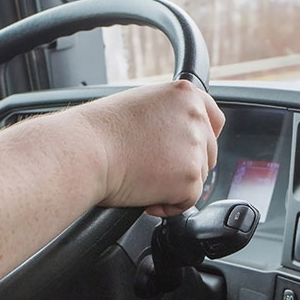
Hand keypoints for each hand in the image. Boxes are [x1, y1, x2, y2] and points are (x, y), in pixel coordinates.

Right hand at [71, 81, 224, 216]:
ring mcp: (194, 147)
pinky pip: (188, 201)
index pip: (215, 119)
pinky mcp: (189, 178)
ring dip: (175, 185)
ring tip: (143, 180)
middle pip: (207, 152)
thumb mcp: (141, 104)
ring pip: (197, 177)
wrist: (84, 151)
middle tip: (155, 170)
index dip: (202, 139)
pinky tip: (145, 197)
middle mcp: (195, 117)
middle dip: (185, 165)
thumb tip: (178, 135)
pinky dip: (169, 205)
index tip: (188, 151)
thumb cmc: (98, 131)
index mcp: (185, 94)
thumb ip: (168, 114)